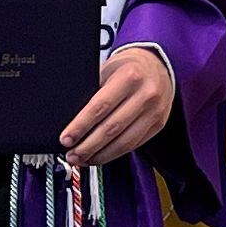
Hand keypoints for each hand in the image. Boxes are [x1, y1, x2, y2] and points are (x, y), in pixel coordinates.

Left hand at [59, 47, 175, 170]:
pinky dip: (115, 153)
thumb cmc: (128, 69)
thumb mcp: (108, 71)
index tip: (66, 139)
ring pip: (124, 142)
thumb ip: (93, 93)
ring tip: (83, 159)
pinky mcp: (159, 124)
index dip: (81, 126)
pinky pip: (134, 144)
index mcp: (129, 77)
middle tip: (72, 155)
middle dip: (88, 146)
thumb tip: (71, 121)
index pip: (100, 107)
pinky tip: (102, 155)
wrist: (157, 66)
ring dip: (101, 155)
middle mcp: (145, 94)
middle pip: (111, 128)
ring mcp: (155, 111)